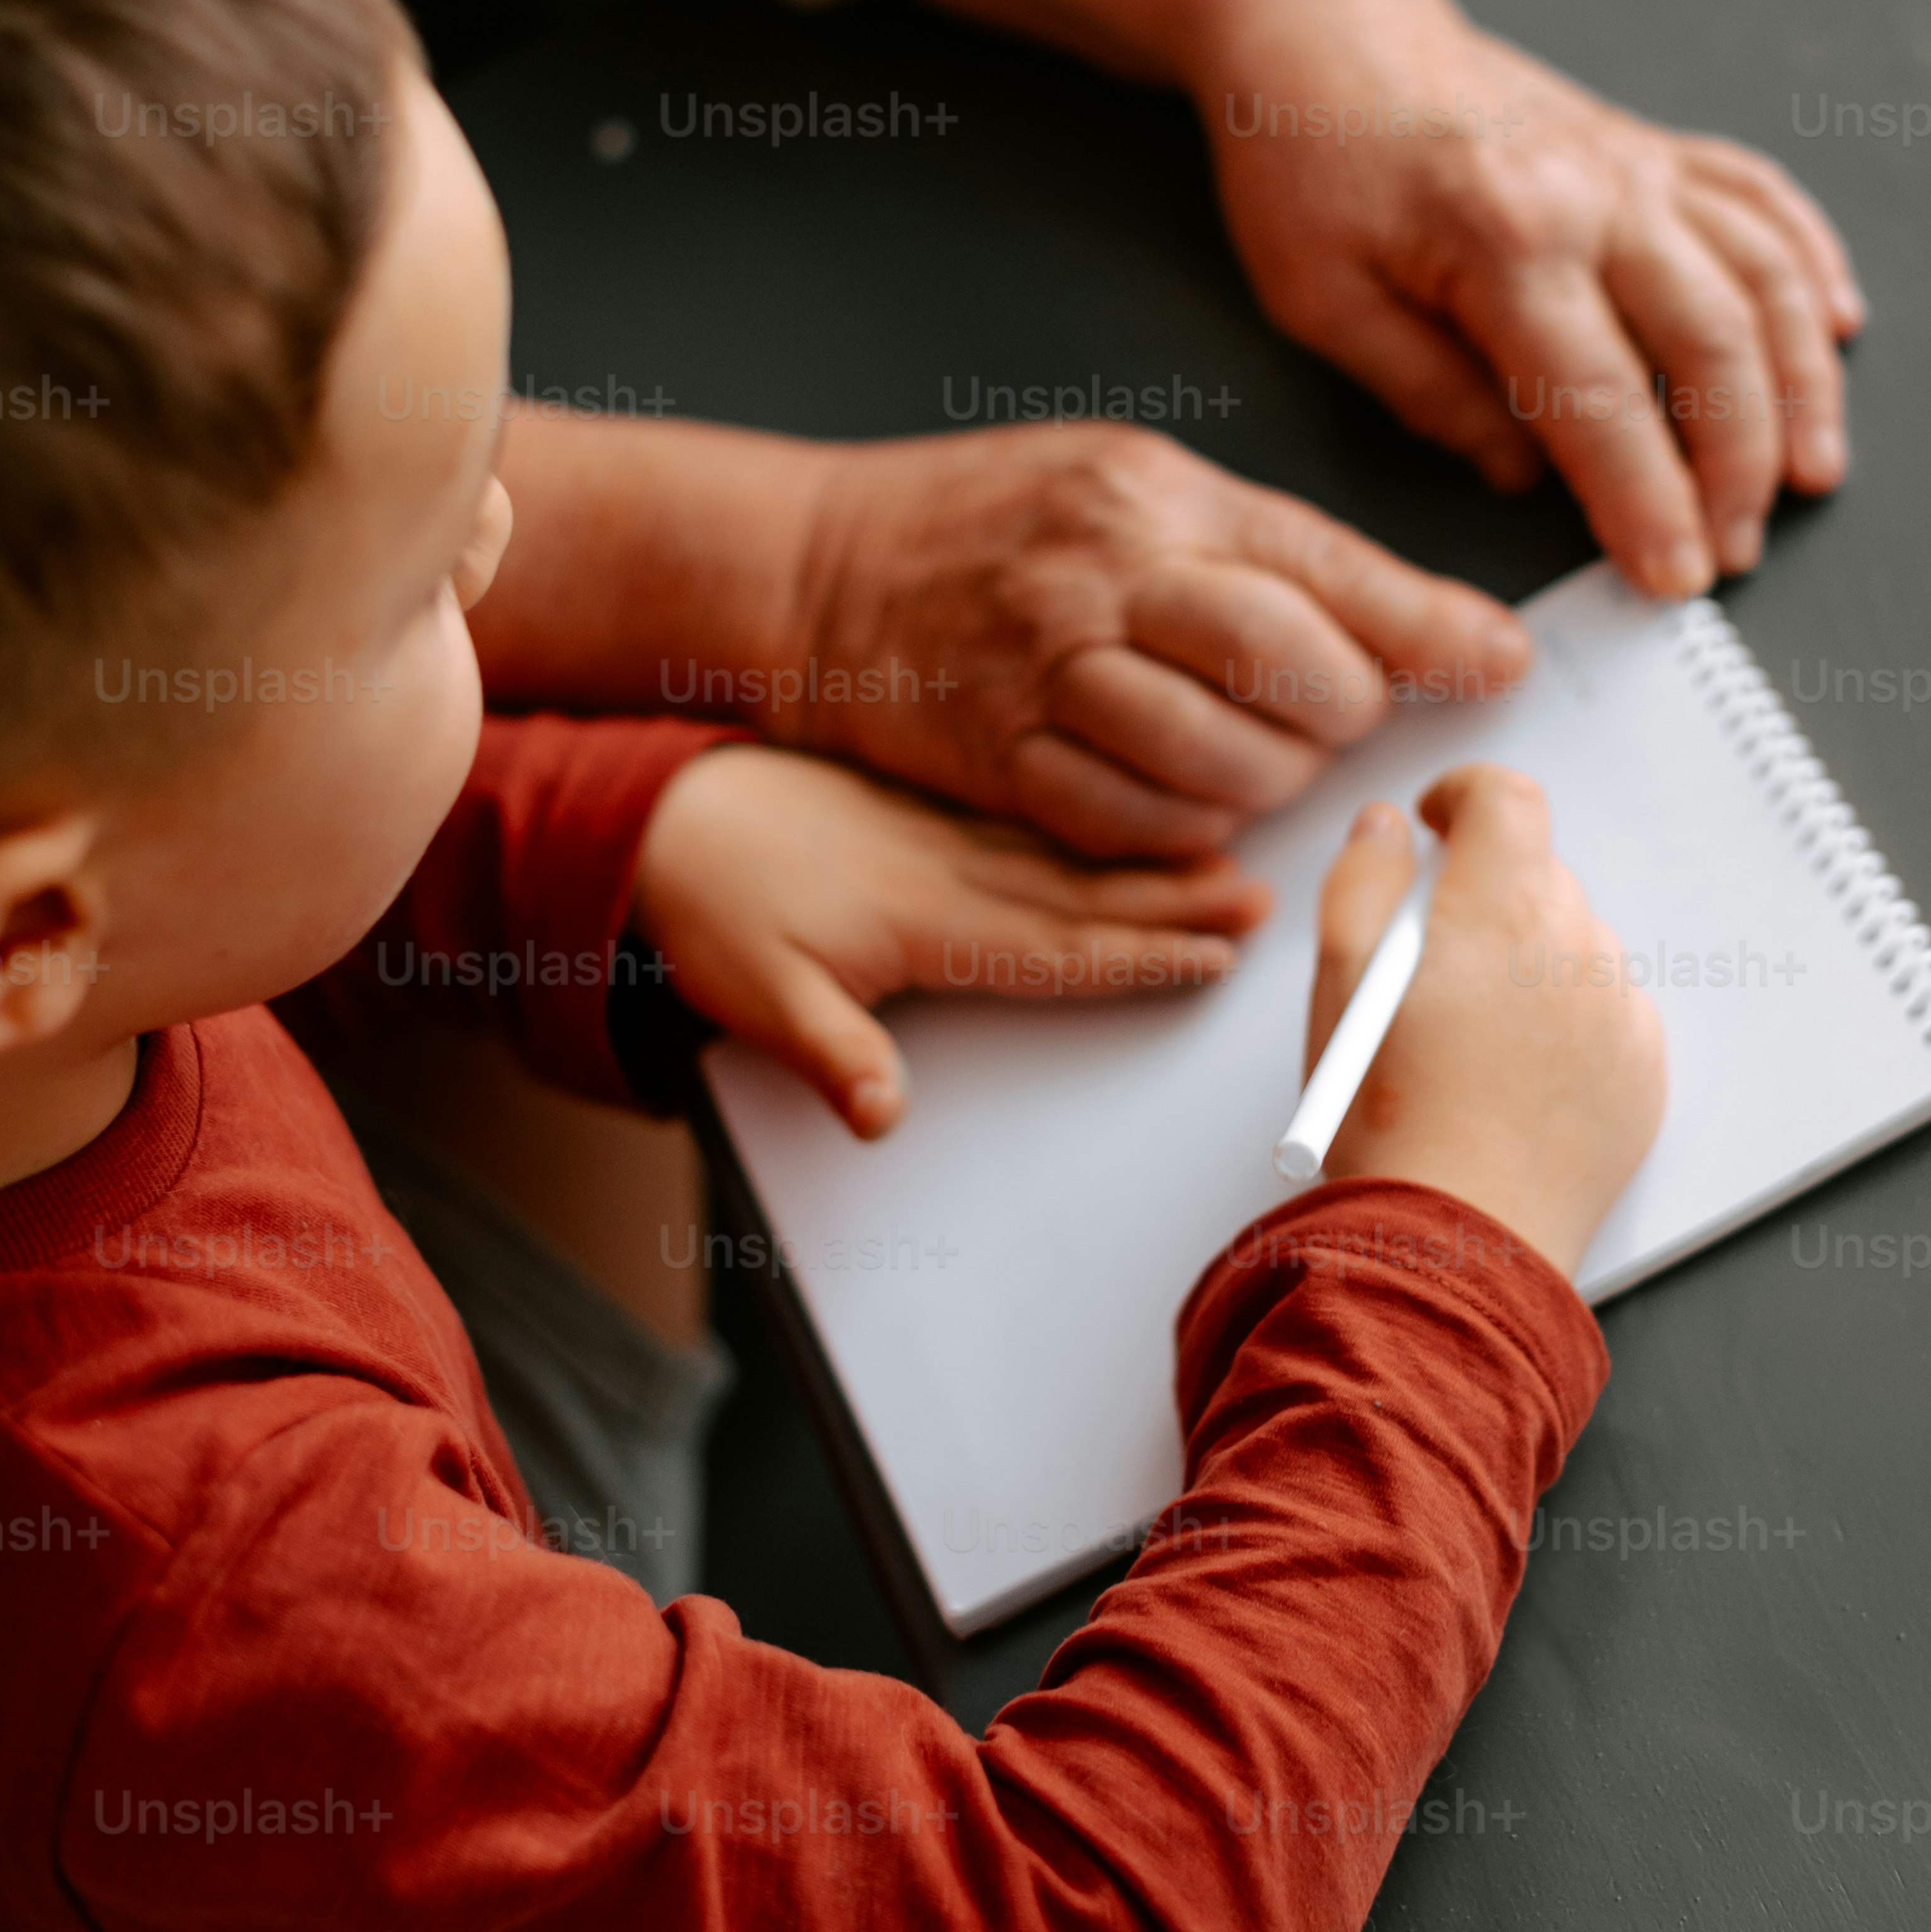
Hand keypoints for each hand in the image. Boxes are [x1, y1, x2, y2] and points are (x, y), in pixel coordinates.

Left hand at [632, 746, 1268, 1137]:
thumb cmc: (712, 907)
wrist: (664, 812)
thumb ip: (831, 1056)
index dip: (1140, 957)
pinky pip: (1035, 818)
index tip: (1213, 958)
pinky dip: (1097, 822)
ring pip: (1073, 853)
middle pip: (1087, 894)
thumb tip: (885, 1119)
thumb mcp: (754, 996)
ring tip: (1233, 859)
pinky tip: (1139, 818)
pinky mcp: (930, 812)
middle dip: (1181, 902)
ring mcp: (946, 835)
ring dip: (1156, 860)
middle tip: (1266, 903)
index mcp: (926, 921)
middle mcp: (952, 871)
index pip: (1055, 948)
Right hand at [789, 424, 1531, 859]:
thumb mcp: (1133, 481)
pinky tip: (1191, 801)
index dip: (1429, 629)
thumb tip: (1424, 619)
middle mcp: (1104, 579)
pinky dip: (1184, 830)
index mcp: (1152, 496)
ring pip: (1219, 764)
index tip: (1502, 663)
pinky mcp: (1002, 759)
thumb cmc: (994, 518)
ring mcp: (1046, 674)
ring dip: (1272, 781)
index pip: (1325, 570)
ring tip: (1267, 757)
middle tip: (1344, 714)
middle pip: (1287, 669)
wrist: (818, 565)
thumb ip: (1268, 547)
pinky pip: (1132, 824)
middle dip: (1344, 712)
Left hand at [1198, 0, 1863, 599]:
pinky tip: (1839, 324)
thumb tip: (1522, 475)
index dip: (1648, 502)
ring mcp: (1634, 162)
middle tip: (1738, 550)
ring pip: (1763, 273)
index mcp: (1505, 240)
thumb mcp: (1320, 301)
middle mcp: (1594, 194)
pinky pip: (1761, 196)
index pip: (1600, 402)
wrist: (1323, 25)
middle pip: (1711, 341)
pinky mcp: (1650, 143)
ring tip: (1814, 469)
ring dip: (1801, 380)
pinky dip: (1812, 261)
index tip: (1676, 577)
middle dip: (1740, 463)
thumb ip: (1429, 394)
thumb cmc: (1308, 164)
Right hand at [1306, 770, 1664, 1276]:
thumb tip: (1388, 827)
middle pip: (1537, 876)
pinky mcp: (1643, 1071)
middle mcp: (1575, 945)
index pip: (1507, 798)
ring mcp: (1619, 1011)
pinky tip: (1514, 1084)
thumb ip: (1362, 880)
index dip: (1466, 797)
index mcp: (1499, 907)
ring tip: (1469, 1044)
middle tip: (1431, 967)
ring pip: (1573, 948)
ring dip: (1528, 966)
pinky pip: (1608, 1017)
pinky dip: (1567, 1028)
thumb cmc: (1383, 1116)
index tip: (1438, 826)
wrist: (1453, 1241)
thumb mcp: (1337, 982)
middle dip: (1486, 898)